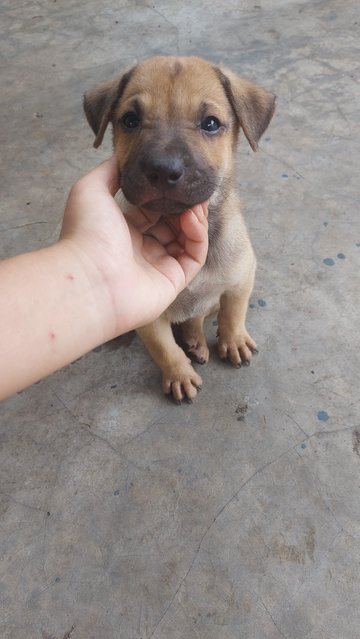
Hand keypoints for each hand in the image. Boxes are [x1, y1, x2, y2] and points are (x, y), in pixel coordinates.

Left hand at [60, 156, 208, 334]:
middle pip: (172, 225)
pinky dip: (198, 236)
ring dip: (194, 218)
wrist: (89, 276)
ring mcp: (158, 267)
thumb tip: (126, 156)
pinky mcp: (173, 282)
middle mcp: (140, 250)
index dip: (165, 196)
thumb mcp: (90, 189)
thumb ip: (110, 171)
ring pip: (187, 240)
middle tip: (192, 188)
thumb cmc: (86, 233)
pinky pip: (194, 257)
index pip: (152, 212)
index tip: (175, 180)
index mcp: (122, 231)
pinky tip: (192, 217)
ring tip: (195, 201)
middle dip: (184, 206)